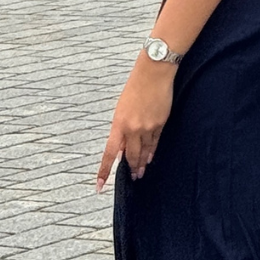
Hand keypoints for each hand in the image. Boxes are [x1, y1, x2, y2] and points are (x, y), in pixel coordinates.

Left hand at [96, 56, 176, 187]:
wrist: (154, 74)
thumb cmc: (135, 87)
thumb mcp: (122, 109)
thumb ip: (121, 129)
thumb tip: (123, 147)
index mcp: (118, 124)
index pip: (109, 153)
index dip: (104, 171)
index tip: (99, 186)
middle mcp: (132, 128)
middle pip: (131, 156)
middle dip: (131, 169)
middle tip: (133, 178)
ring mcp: (147, 127)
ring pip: (144, 152)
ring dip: (142, 164)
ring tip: (141, 172)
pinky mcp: (160, 124)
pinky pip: (155, 143)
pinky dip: (152, 151)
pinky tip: (151, 157)